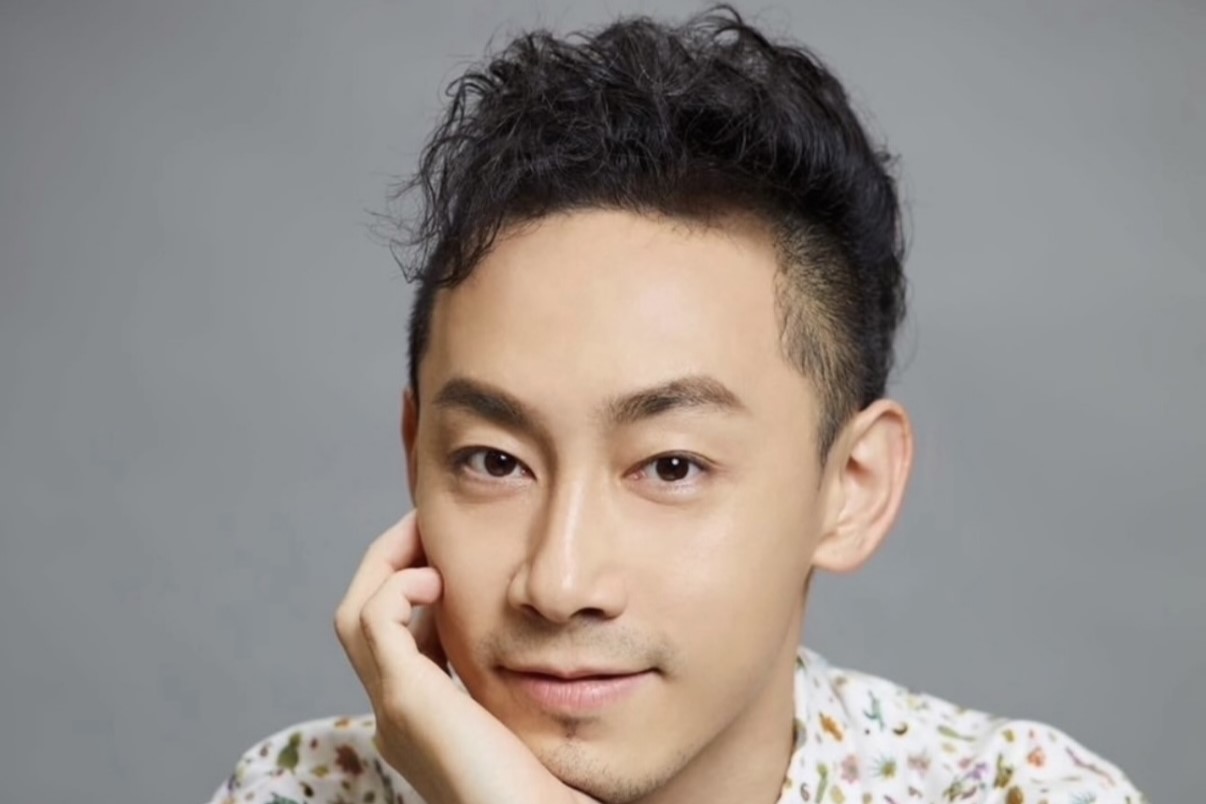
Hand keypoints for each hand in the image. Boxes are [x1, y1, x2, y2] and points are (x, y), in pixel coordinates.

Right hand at [334, 511, 600, 803]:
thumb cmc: (548, 785)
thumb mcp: (518, 714)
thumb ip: (503, 677)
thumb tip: (514, 631)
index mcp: (417, 719)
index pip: (393, 638)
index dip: (412, 589)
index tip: (446, 555)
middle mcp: (394, 715)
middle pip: (360, 619)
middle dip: (390, 564)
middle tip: (426, 526)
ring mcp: (392, 709)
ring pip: (353, 614)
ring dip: (386, 563)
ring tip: (423, 532)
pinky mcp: (403, 699)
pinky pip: (373, 620)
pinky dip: (396, 585)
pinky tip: (435, 578)